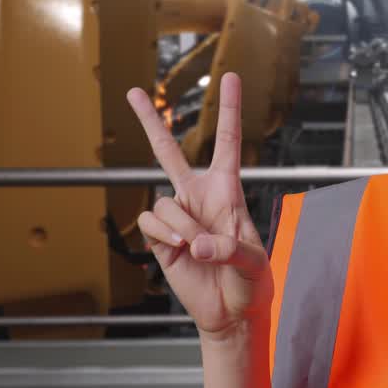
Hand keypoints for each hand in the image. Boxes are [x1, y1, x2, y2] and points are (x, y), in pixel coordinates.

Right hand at [127, 72, 273, 340]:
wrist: (231, 310)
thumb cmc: (251, 281)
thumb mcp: (254, 262)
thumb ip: (229, 248)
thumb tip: (196, 241)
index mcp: (228, 190)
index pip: (228, 142)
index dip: (230, 109)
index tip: (231, 77)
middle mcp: (198, 195)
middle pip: (169, 151)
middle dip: (150, 121)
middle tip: (134, 91)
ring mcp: (177, 215)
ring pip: (163, 202)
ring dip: (180, 225)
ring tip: (197, 246)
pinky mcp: (160, 237)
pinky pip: (150, 223)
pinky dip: (165, 236)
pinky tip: (180, 249)